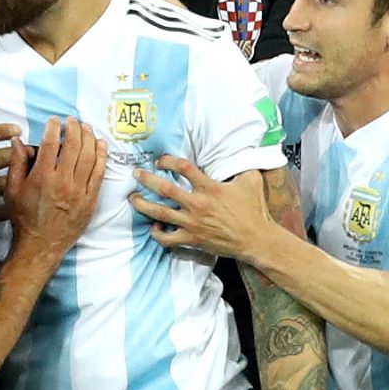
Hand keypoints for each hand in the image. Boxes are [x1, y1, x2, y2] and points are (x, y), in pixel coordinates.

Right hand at [7, 117, 104, 259]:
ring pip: (89, 156)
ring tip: (86, 128)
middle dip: (74, 128)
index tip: (54, 120)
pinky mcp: (90, 200)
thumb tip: (18, 141)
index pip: (50, 143)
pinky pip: (99, 173)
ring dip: (89, 138)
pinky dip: (102, 156)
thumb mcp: (12, 190)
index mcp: (42, 177)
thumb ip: (16, 163)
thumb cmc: (24, 218)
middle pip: (73, 146)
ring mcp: (79, 191)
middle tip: (72, 121)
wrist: (40, 245)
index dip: (53, 127)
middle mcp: (62, 181)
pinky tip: (101, 145)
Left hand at [131, 154, 282, 262]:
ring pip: (160, 213)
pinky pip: (166, 238)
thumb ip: (239, 165)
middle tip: (136, 174)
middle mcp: (197, 204)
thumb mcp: (251, 180)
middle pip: (165, 190)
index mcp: (210, 188)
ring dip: (143, 205)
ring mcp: (192, 224)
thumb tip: (238, 150)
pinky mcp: (191, 240)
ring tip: (132, 198)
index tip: (160, 160)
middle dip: (147, 180)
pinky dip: (156, 233)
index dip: (169, 161)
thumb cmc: (254, 210)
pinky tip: (154, 226)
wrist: (256, 239)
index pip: (184, 168)